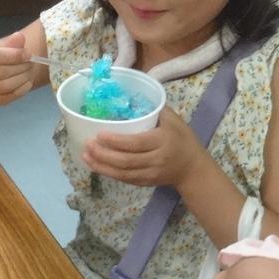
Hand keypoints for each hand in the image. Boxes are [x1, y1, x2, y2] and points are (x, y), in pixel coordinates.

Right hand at [0, 32, 39, 109]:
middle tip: (31, 62)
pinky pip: (7, 98)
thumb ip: (13, 41)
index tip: (28, 54)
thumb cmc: (0, 54)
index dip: (14, 55)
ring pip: (4, 86)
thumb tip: (20, 38)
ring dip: (21, 79)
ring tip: (29, 71)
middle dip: (20, 67)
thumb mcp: (4, 44)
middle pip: (0, 72)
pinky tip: (27, 82)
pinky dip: (21, 91)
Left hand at [81, 107, 197, 186]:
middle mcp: (156, 159)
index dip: (116, 141)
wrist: (193, 168)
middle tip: (87, 144)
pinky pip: (125, 179)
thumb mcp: (174, 120)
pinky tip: (96, 166)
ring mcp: (150, 174)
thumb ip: (155, 109)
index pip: (136, 143)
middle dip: (103, 154)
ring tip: (85, 156)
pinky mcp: (146, 183)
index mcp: (162, 141)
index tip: (99, 134)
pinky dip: (109, 173)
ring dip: (102, 166)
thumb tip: (131, 95)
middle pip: (126, 160)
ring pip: (123, 173)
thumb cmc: (182, 139)